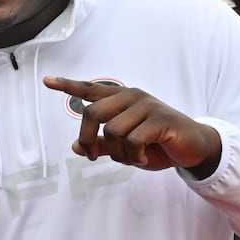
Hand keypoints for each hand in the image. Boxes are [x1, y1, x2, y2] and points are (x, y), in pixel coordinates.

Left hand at [43, 77, 221, 177]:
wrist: (192, 148)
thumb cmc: (157, 144)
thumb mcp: (125, 148)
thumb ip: (102, 145)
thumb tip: (75, 146)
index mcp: (121, 99)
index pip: (90, 89)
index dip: (68, 85)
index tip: (47, 81)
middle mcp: (131, 96)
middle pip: (92, 114)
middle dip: (87, 139)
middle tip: (91, 157)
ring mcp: (146, 106)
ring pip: (112, 131)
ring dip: (117, 153)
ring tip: (131, 158)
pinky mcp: (160, 119)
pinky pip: (133, 140)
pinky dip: (134, 156)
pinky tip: (143, 158)